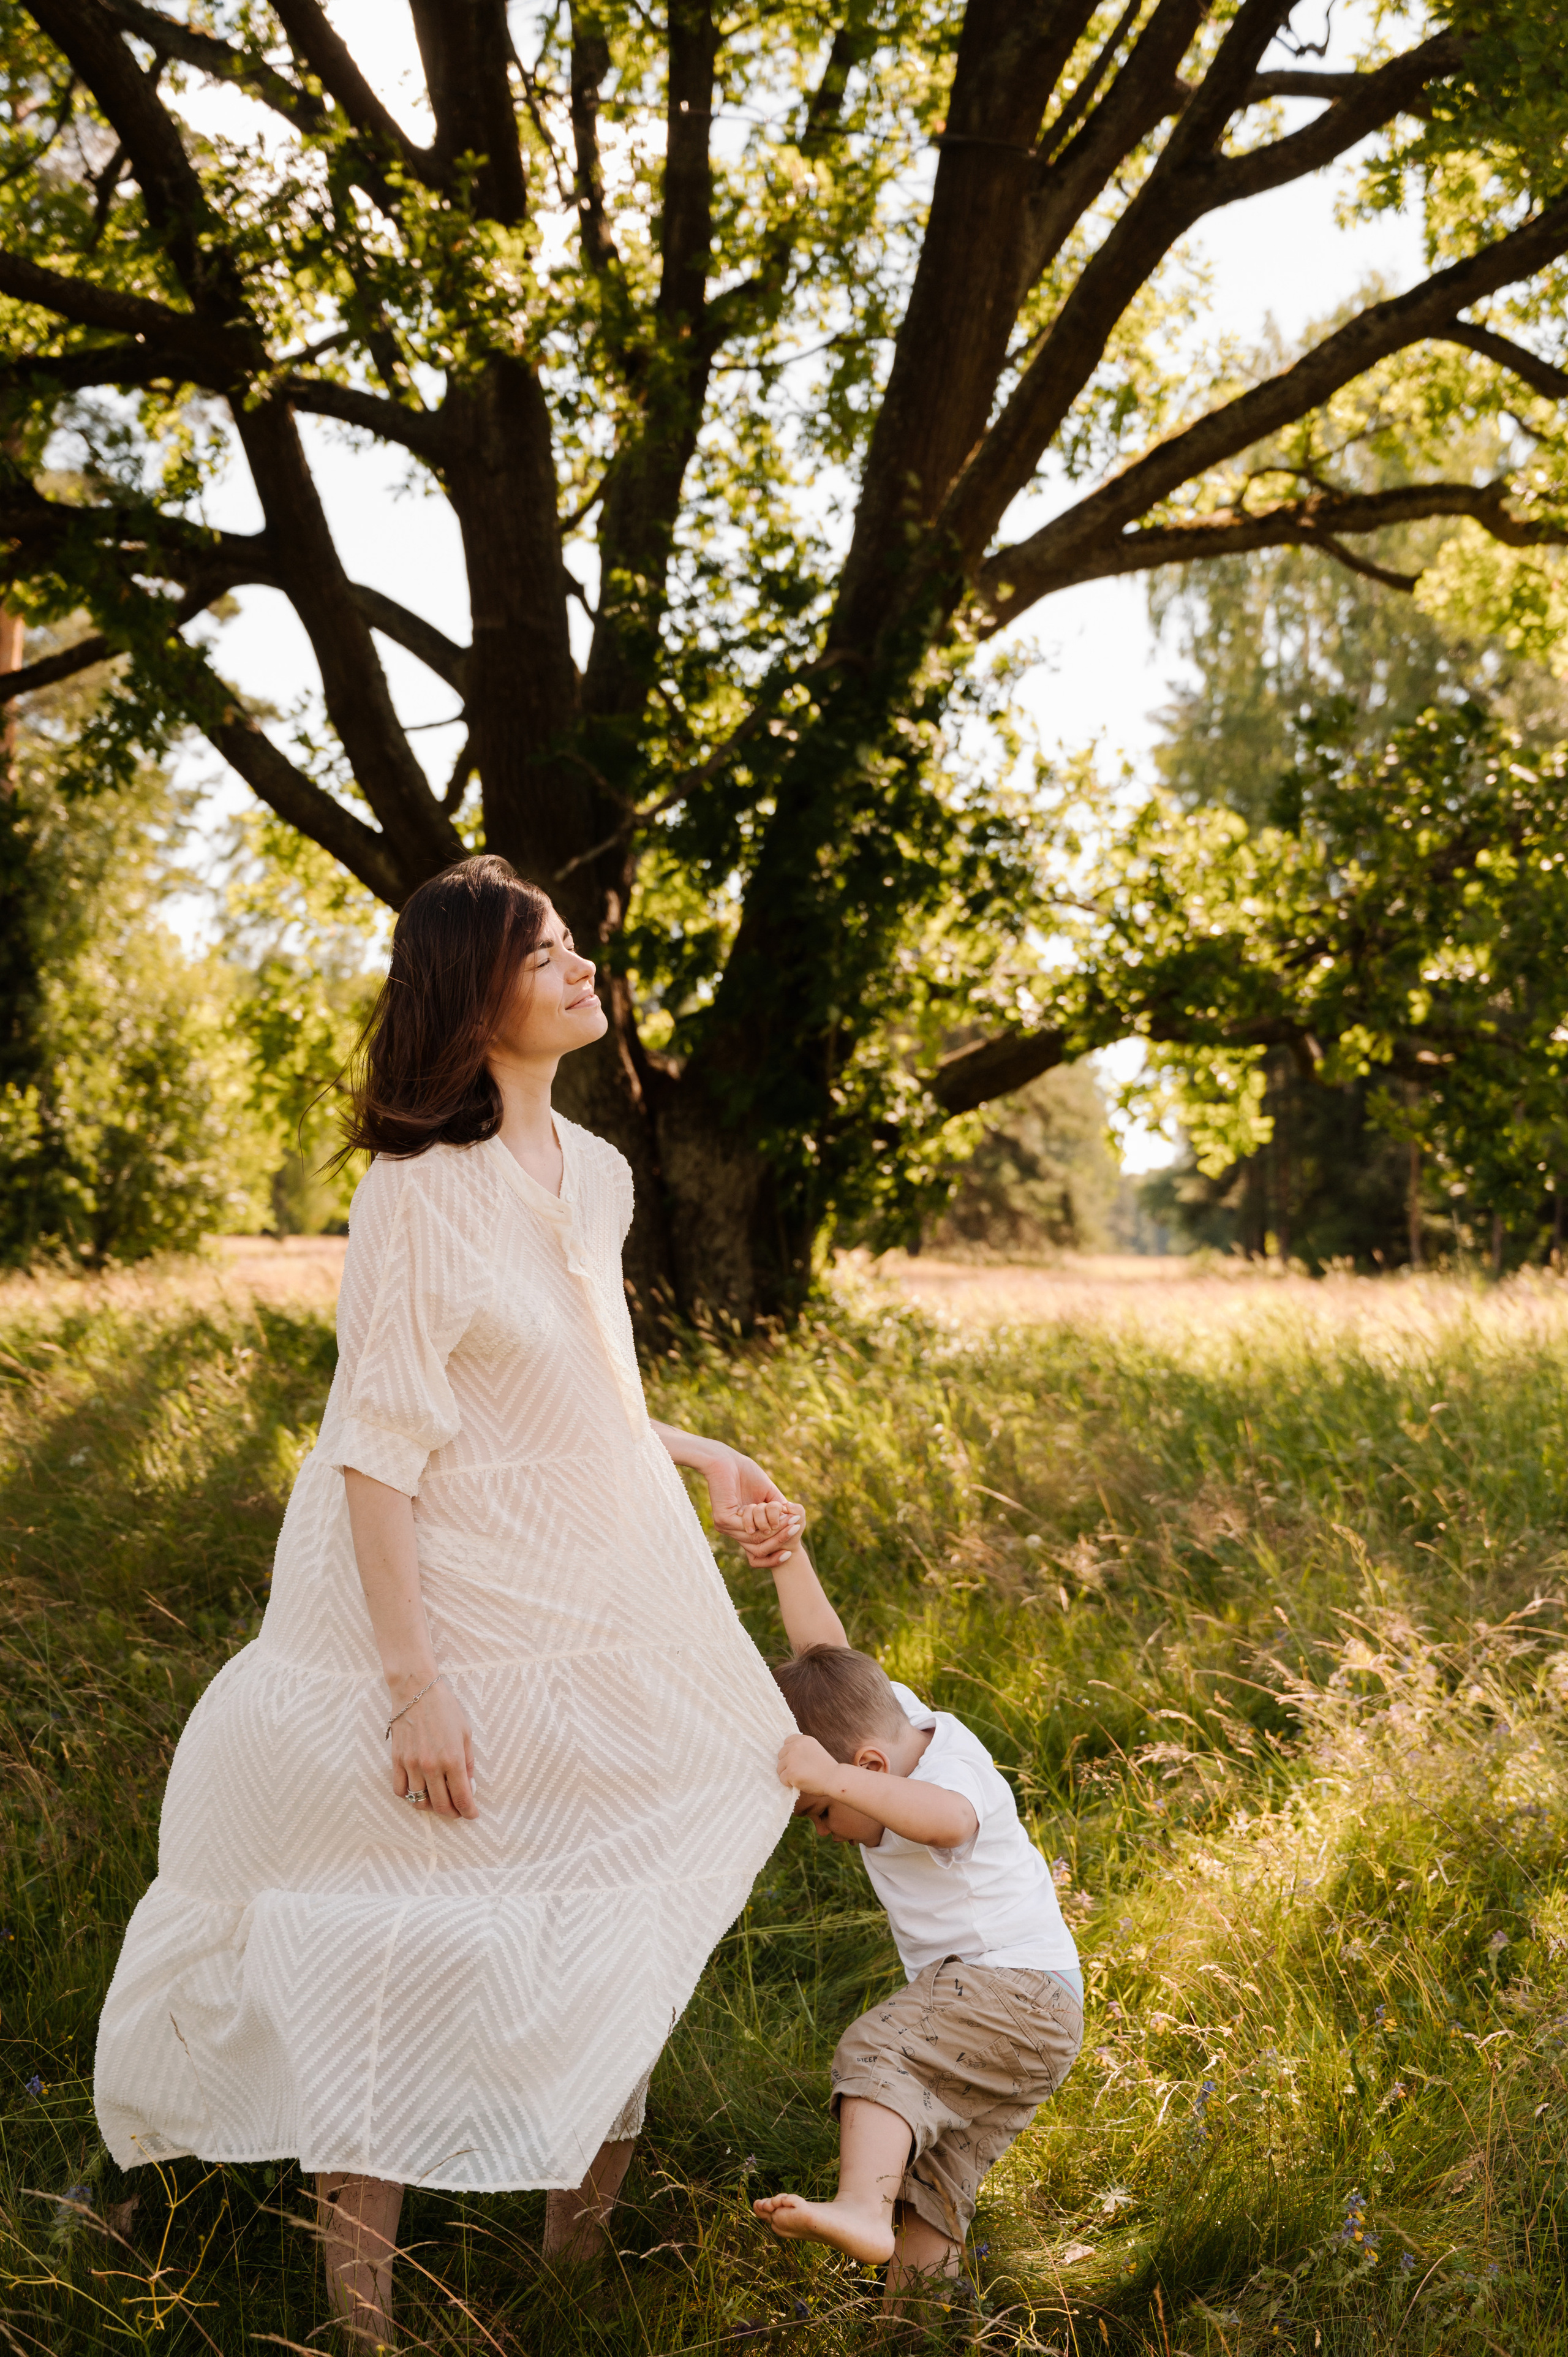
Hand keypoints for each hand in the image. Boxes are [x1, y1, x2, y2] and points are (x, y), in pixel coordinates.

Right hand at [388, 1677, 477, 1819]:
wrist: (416, 1690)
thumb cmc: (445, 1708)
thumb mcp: (465, 1733)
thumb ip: (467, 1762)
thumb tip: (469, 1784)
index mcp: (452, 1759)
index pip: (461, 1797)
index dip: (468, 1811)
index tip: (472, 1815)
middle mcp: (431, 1766)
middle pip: (440, 1805)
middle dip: (452, 1813)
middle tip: (457, 1812)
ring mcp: (411, 1764)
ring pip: (419, 1801)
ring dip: (431, 1807)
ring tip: (438, 1801)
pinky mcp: (397, 1760)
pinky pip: (400, 1789)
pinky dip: (410, 1795)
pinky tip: (418, 1789)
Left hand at [703, 1446, 804, 1566]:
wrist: (727, 1460)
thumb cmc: (746, 1473)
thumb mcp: (768, 1494)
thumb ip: (778, 1509)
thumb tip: (794, 1521)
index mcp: (742, 1526)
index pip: (759, 1548)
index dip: (777, 1547)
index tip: (794, 1538)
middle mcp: (733, 1530)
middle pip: (759, 1548)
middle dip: (780, 1539)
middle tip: (796, 1528)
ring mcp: (726, 1527)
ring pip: (757, 1537)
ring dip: (775, 1527)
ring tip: (788, 1518)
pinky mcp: (723, 1520)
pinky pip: (749, 1528)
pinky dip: (765, 1522)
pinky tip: (775, 1516)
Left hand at [777, 1731, 840, 1797]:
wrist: (835, 1779)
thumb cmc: (827, 1769)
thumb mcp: (815, 1750)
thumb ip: (802, 1750)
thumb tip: (787, 1756)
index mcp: (803, 1740)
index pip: (787, 1742)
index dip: (790, 1752)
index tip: (797, 1760)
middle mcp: (796, 1746)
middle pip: (781, 1755)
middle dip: (787, 1764)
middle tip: (800, 1771)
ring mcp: (792, 1759)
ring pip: (779, 1768)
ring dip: (787, 1774)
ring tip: (801, 1777)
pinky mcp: (790, 1772)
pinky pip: (782, 1779)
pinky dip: (789, 1783)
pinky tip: (800, 1783)